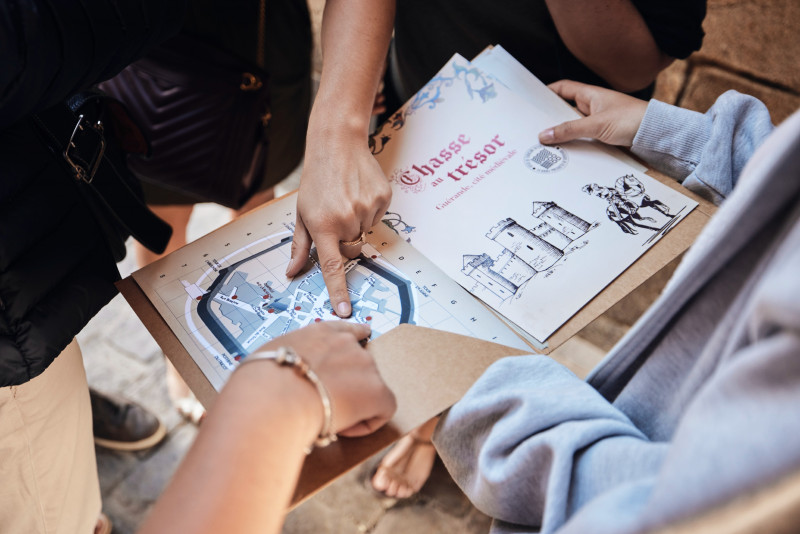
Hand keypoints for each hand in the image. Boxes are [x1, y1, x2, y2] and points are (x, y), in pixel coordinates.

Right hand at [254, 321, 395, 437]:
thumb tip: (282, 379)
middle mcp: (347, 343)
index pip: (348, 329)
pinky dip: (367, 422)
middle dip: (347, 385)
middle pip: (360, 365)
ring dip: (354, 403)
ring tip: (326, 418)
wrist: (274, 398)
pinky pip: (383, 410)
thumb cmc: (260, 384)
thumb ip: (287, 362)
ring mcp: (365, 364)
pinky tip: (342, 428)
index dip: (355, 340)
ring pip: (369, 389)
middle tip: (323, 404)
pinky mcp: (377, 390)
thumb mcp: (270, 360)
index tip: (360, 341)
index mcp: (320, 333)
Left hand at [288, 134, 390, 317]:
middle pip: (352, 251)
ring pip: (365, 234)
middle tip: (336, 218)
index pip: (331, 267)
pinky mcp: (383, 200)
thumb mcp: (302, 214)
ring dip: (357, 224)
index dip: (338, 291)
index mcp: (323, 226)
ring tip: (347, 200)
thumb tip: (293, 272)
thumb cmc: (316, 181)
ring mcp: (367, 209)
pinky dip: (369, 211)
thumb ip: (300, 246)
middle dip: (345, 242)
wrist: (337, 145)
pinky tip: (359, 193)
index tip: (344, 310)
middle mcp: (346, 220)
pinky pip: (378, 218)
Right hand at [538, 80, 648, 146]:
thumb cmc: (632, 120)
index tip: (532, 101)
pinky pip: (582, 139)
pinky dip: (574, 144)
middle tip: (533, 128)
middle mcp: (593, 106)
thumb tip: (544, 135)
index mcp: (591, 95)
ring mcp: (598, 121)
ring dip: (562, 135)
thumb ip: (569, 130)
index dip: (547, 92)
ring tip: (545, 144)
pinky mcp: (603, 136)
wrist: (657, 134)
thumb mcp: (596, 125)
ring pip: (573, 126)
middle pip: (565, 110)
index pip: (563, 88)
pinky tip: (565, 153)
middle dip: (551, 119)